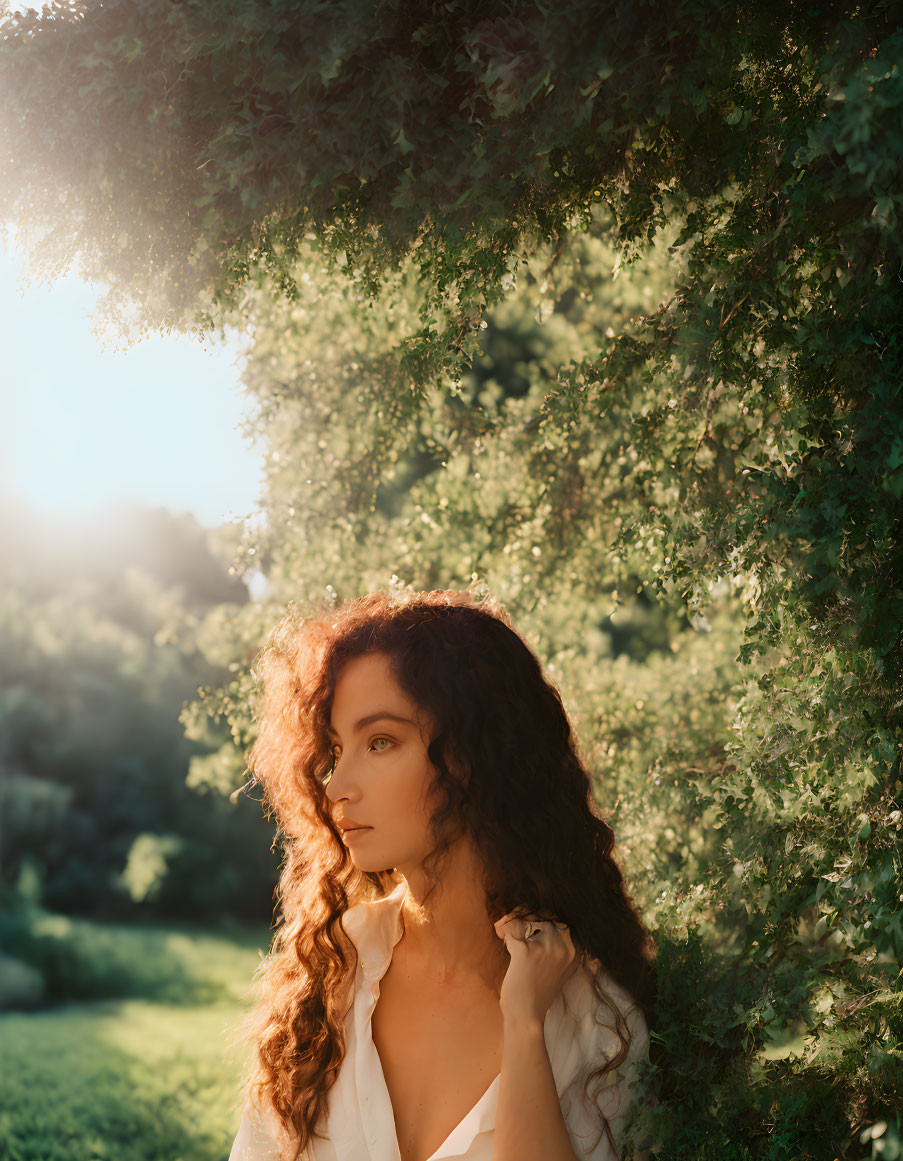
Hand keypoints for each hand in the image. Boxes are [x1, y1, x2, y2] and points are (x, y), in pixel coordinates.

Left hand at [493, 912, 578, 1026]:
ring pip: (525, 919)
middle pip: (543, 914)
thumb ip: (554, 944)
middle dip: (524, 915)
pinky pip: (511, 931)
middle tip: (511, 923)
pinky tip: (503, 942)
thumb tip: (535, 917)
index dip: (541, 915)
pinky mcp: (525, 953)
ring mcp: (545, 949)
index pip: (559, 918)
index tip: (528, 918)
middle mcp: (562, 947)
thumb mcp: (557, 967)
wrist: (527, 1016)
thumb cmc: (538, 991)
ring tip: (504, 931)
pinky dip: (504, 935)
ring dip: (512, 923)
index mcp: (572, 950)